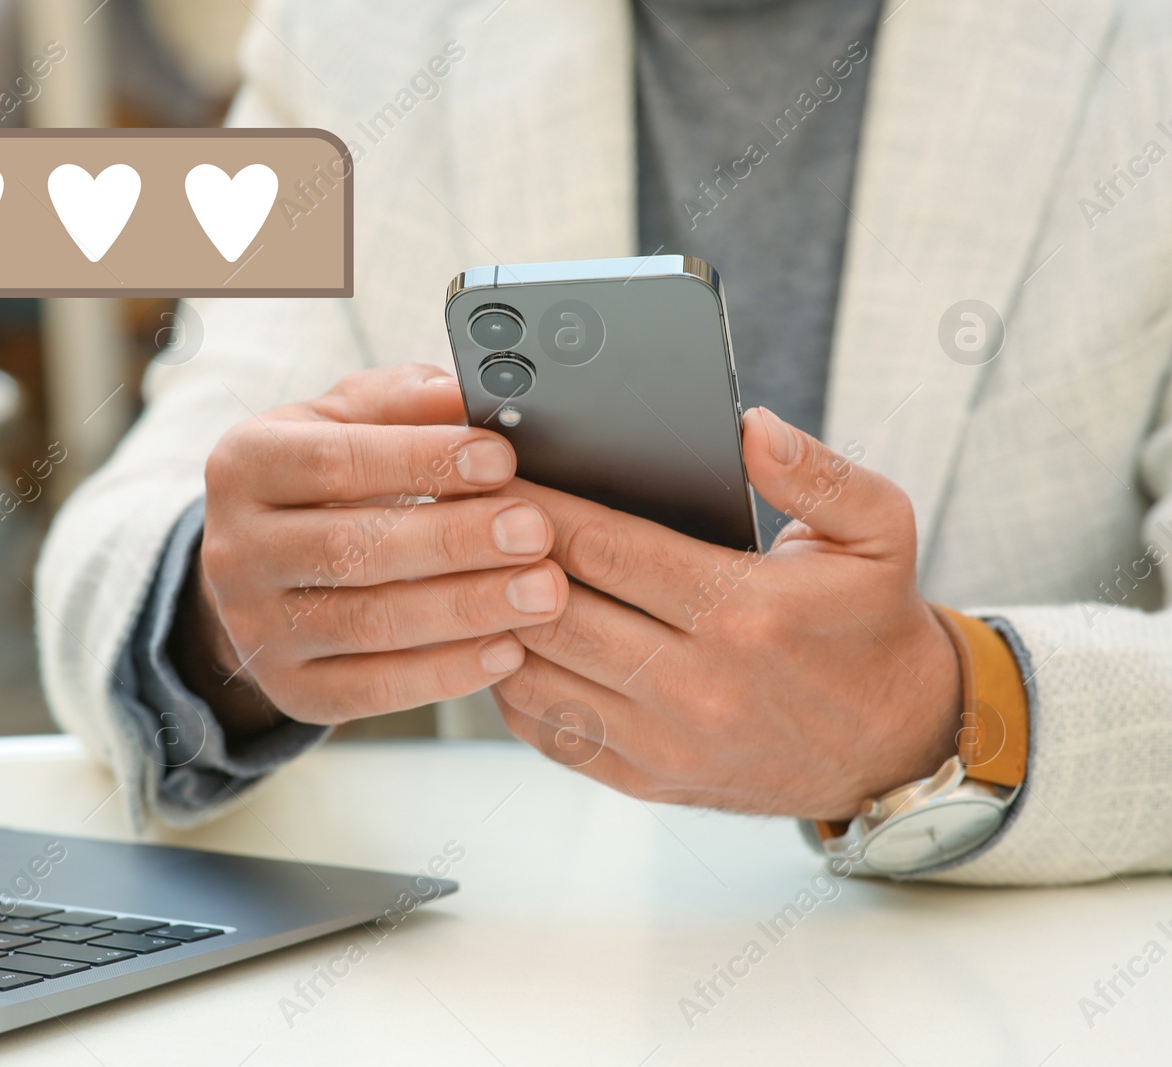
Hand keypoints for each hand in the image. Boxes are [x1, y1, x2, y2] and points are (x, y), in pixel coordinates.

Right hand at [174, 364, 570, 737]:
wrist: (268, 571)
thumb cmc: (325, 481)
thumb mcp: (345, 421)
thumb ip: (400, 401)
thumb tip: (461, 395)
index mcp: (245, 466)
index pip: (334, 461)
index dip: (422, 461)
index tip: (500, 460)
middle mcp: (235, 551)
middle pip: (351, 548)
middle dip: (455, 540)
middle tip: (534, 531)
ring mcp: (257, 628)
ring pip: (367, 623)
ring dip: (466, 608)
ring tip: (542, 592)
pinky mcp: (290, 690)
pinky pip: (373, 690)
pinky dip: (446, 673)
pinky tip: (508, 650)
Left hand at [493, 407, 961, 820]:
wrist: (895, 745)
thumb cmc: (871, 626)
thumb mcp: (879, 531)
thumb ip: (817, 473)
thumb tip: (749, 426)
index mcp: (744, 611)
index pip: (606, 547)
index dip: (539, 507)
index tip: (495, 475)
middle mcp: (697, 683)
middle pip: (555, 608)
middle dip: (496, 555)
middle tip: (456, 513)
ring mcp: (666, 739)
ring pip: (537, 673)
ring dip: (491, 621)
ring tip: (465, 572)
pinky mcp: (646, 778)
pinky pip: (548, 730)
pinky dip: (511, 684)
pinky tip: (498, 640)